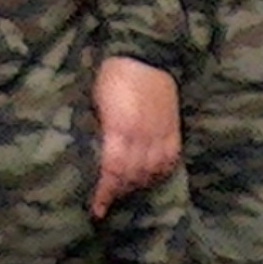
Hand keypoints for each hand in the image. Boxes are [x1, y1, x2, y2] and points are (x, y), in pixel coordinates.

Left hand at [89, 56, 181, 213]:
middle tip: (105, 202)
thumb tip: (89, 156)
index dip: (103, 193)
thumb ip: (96, 131)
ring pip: (151, 172)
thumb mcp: (95, 103)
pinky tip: (148, 177)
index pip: (112, 171)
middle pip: (132, 176)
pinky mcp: (173, 129)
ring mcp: (160, 133)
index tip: (95, 209)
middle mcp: (142, 135)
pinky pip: (169, 161)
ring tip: (124, 191)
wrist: (145, 54)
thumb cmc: (112, 76)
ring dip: (137, 185)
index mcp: (120, 128)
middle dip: (117, 192)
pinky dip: (158, 173)